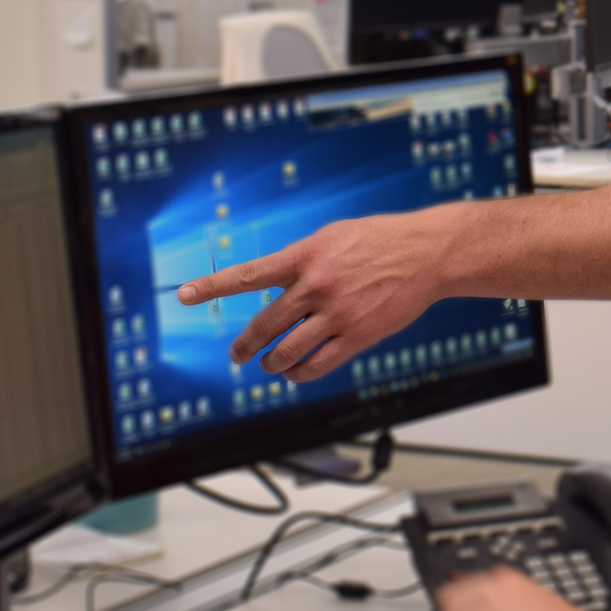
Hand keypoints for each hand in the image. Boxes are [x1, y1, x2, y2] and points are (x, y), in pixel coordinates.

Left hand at [174, 208, 455, 379]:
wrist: (427, 253)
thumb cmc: (381, 240)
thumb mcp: (333, 237)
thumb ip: (302, 260)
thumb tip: (276, 282)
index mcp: (306, 256)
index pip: (249, 274)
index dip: (212, 286)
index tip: (183, 294)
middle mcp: (317, 285)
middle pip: (265, 323)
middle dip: (244, 344)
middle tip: (236, 354)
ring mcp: (337, 313)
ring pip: (288, 350)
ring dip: (272, 362)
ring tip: (269, 364)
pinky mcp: (358, 335)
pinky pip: (318, 365)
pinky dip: (300, 374)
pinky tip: (295, 373)